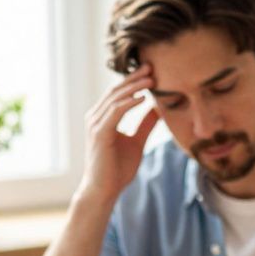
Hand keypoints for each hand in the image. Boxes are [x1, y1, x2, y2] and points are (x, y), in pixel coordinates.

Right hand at [78, 64, 160, 204]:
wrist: (105, 190)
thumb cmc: (118, 169)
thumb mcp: (137, 142)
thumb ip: (145, 124)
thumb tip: (158, 109)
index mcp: (103, 117)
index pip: (119, 93)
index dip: (134, 80)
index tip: (152, 70)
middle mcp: (96, 117)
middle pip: (116, 90)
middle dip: (134, 77)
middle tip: (151, 65)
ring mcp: (96, 124)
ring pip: (115, 98)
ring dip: (134, 87)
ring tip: (151, 78)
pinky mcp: (100, 133)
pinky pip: (115, 112)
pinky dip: (129, 102)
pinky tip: (143, 97)